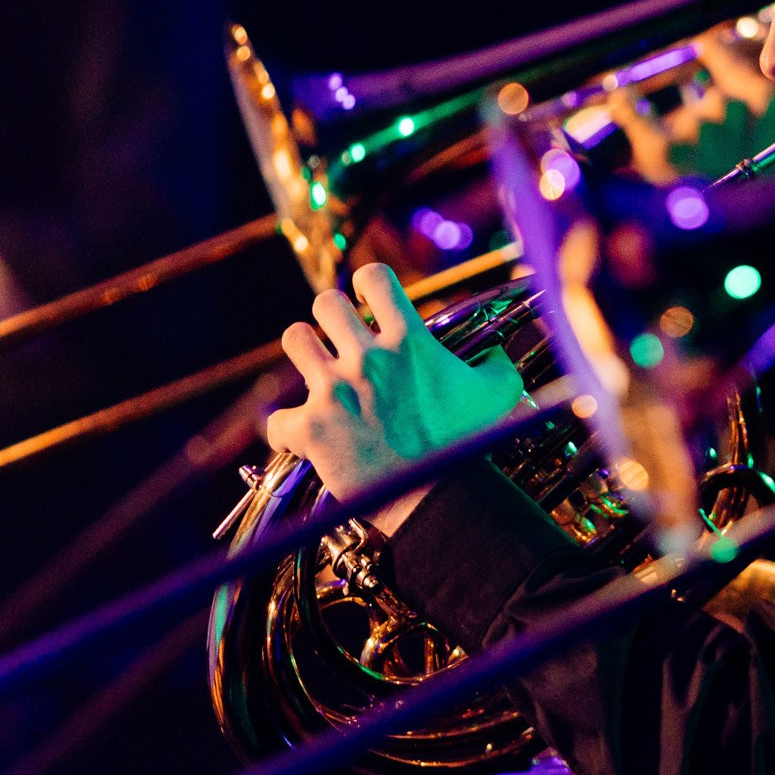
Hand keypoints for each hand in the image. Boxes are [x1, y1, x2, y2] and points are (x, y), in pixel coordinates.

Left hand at [265, 264, 524, 529]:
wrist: (436, 497)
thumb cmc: (468, 445)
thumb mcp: (497, 395)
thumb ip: (497, 364)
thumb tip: (497, 352)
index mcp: (409, 340)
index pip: (374, 276)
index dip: (368, 284)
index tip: (369, 302)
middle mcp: (368, 357)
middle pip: (325, 302)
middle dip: (331, 318)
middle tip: (342, 341)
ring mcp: (335, 390)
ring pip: (295, 339)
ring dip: (305, 353)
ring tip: (319, 374)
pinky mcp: (311, 428)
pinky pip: (277, 419)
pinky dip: (287, 430)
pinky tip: (302, 439)